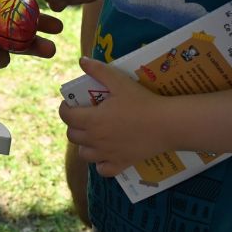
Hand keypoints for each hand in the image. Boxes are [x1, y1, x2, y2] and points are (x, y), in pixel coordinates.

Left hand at [60, 57, 167, 176]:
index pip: (66, 117)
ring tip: (94, 134)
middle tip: (84, 116)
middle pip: (72, 135)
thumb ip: (98, 71)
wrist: (167, 124)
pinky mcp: (121, 164)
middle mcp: (95, 140)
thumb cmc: (142, 101)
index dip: (65, 108)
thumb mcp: (119, 81)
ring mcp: (107, 155)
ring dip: (85, 144)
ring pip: (84, 154)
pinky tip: (107, 153)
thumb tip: (81, 60)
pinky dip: (101, 163)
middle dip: (74, 125)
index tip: (70, 103)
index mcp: (92, 120)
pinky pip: (103, 170)